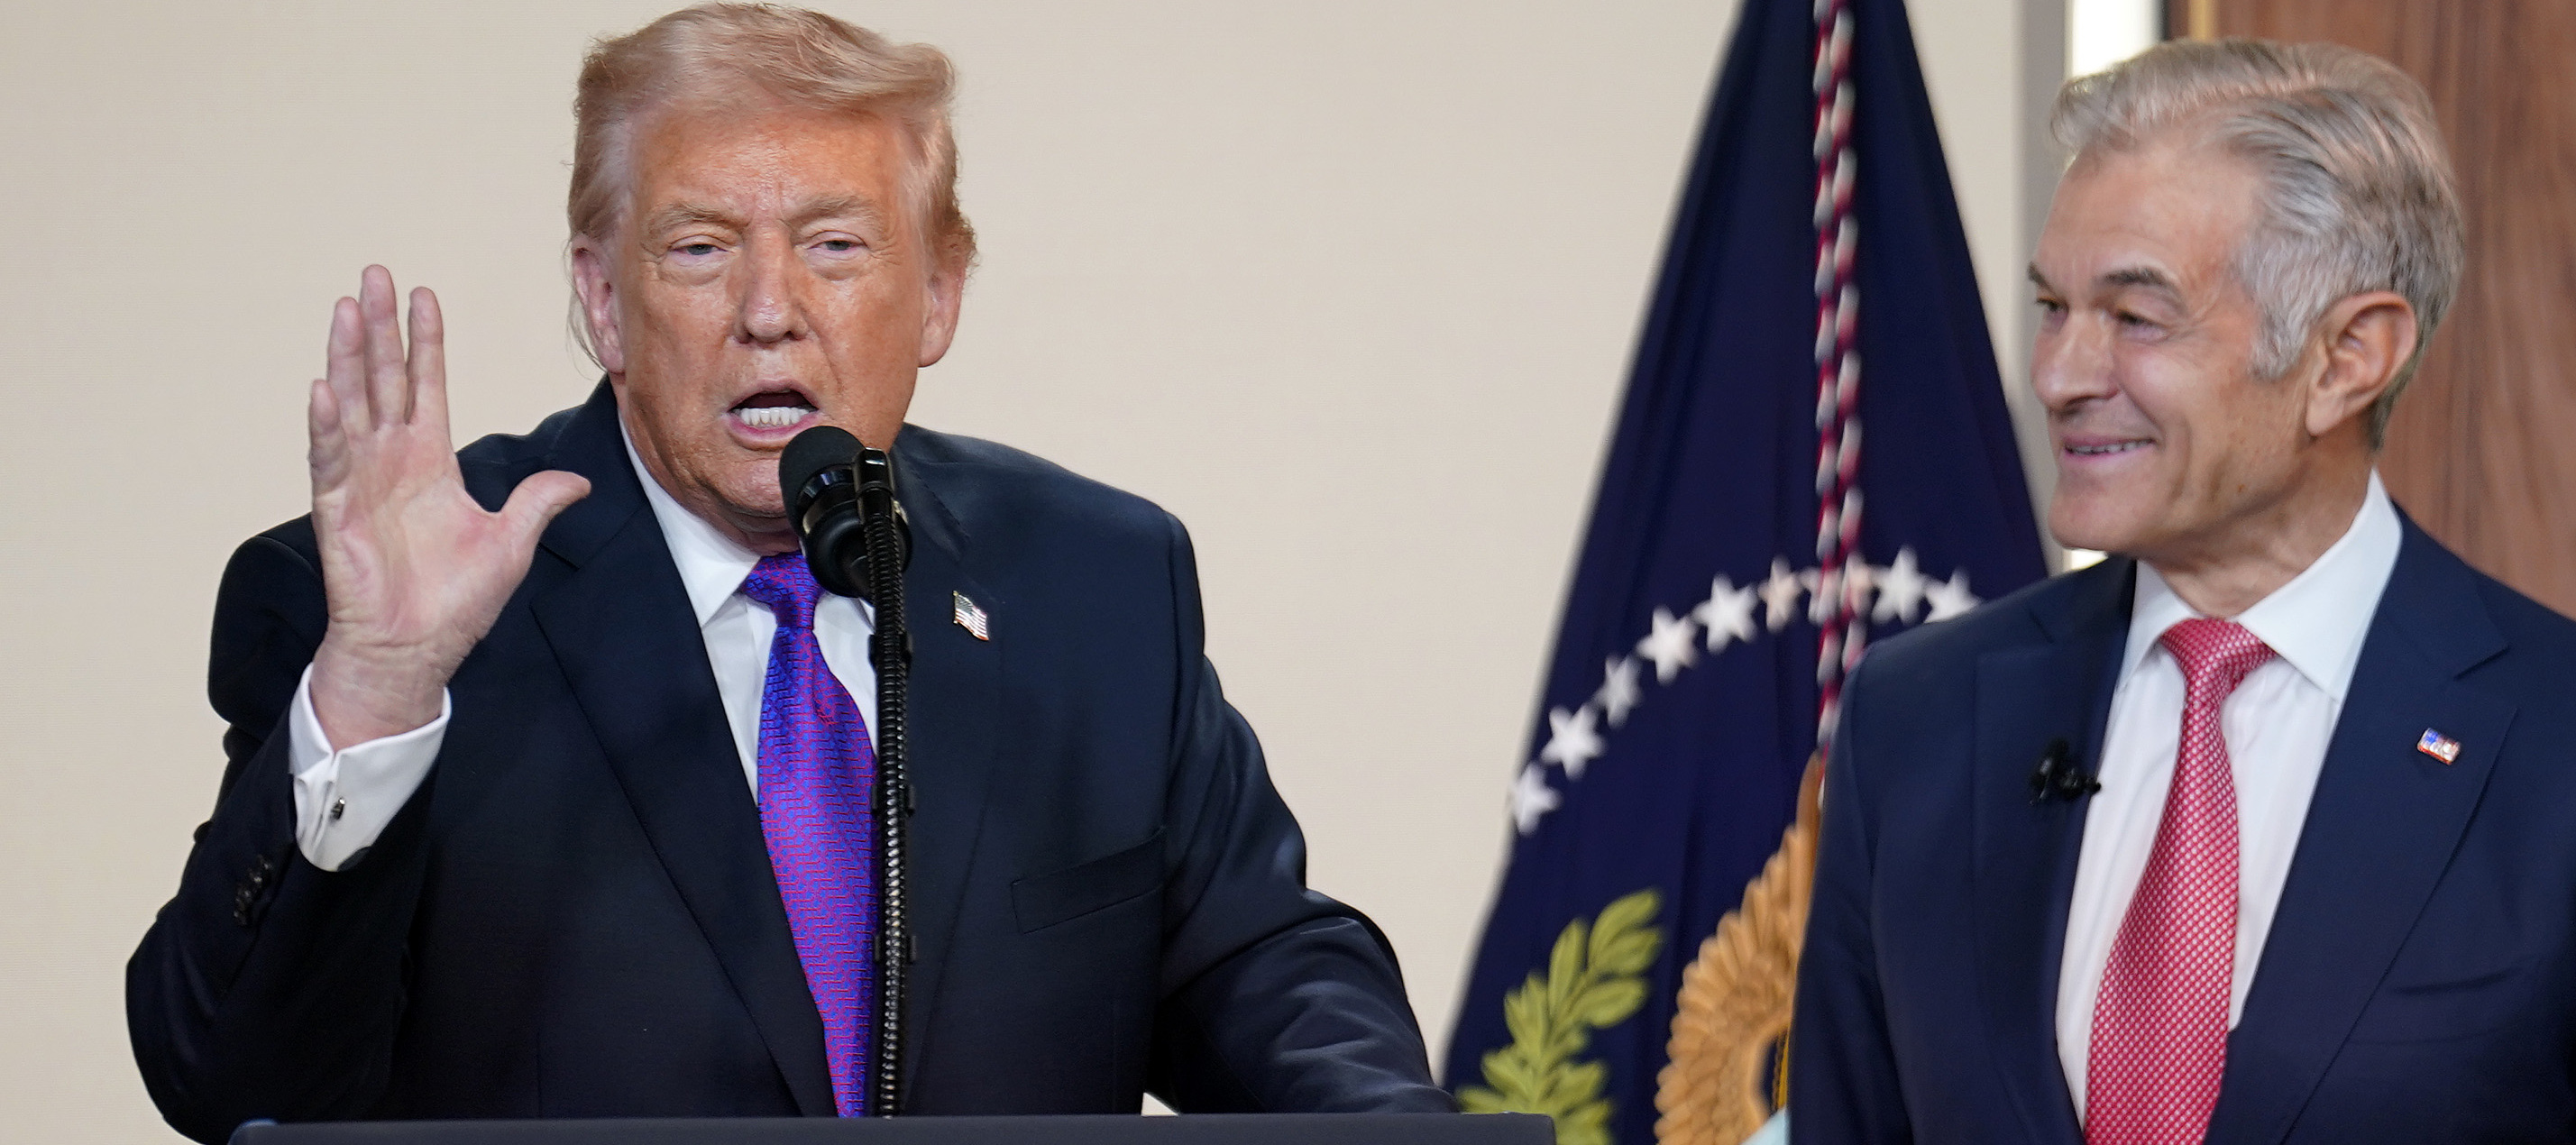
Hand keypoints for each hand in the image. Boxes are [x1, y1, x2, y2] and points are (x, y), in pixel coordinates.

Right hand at [305, 267, 590, 746]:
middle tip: (373, 274)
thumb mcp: (512, 543)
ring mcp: (360, 483)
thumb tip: (579, 481)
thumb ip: (538, 502)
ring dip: (348, 358)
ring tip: (347, 308)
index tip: (423, 294)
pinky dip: (325, 427)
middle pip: (383, 380)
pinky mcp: (337, 513)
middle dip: (380, 328)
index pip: (425, 386)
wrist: (417, 652)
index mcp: (430, 462)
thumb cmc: (456, 602)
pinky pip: (329, 462)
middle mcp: (390, 462)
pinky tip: (323, 387)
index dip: (424, 342)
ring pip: (351, 406)